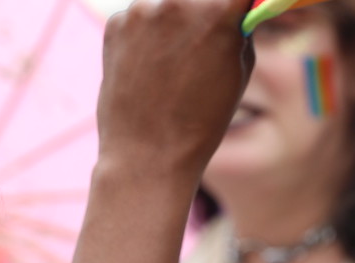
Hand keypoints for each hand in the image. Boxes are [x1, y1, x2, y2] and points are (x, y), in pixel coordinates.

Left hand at [97, 0, 253, 177]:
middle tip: (197, 40)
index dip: (233, 6)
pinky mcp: (115, 24)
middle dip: (201, 10)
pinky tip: (146, 66)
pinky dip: (144, 31)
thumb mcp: (238, 71)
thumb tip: (235, 7)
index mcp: (219, 11)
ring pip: (165, 1)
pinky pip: (138, 15)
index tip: (233, 11)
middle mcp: (178, 1)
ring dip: (171, 18)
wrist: (147, 155)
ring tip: (169, 59)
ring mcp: (142, 10)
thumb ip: (239, 29)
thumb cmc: (201, 121)